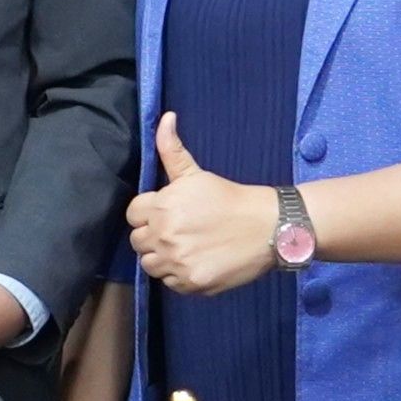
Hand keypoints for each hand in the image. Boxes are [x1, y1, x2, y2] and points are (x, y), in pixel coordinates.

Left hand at [123, 113, 278, 297]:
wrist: (267, 227)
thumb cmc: (229, 197)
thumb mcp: (196, 173)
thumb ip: (172, 149)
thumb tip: (165, 117)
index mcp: (162, 207)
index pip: (132, 215)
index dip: (147, 214)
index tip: (166, 214)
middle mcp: (164, 236)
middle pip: (137, 242)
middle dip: (153, 236)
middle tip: (177, 231)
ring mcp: (177, 262)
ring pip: (150, 265)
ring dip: (162, 258)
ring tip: (184, 248)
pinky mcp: (190, 283)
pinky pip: (169, 283)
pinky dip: (179, 275)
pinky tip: (196, 261)